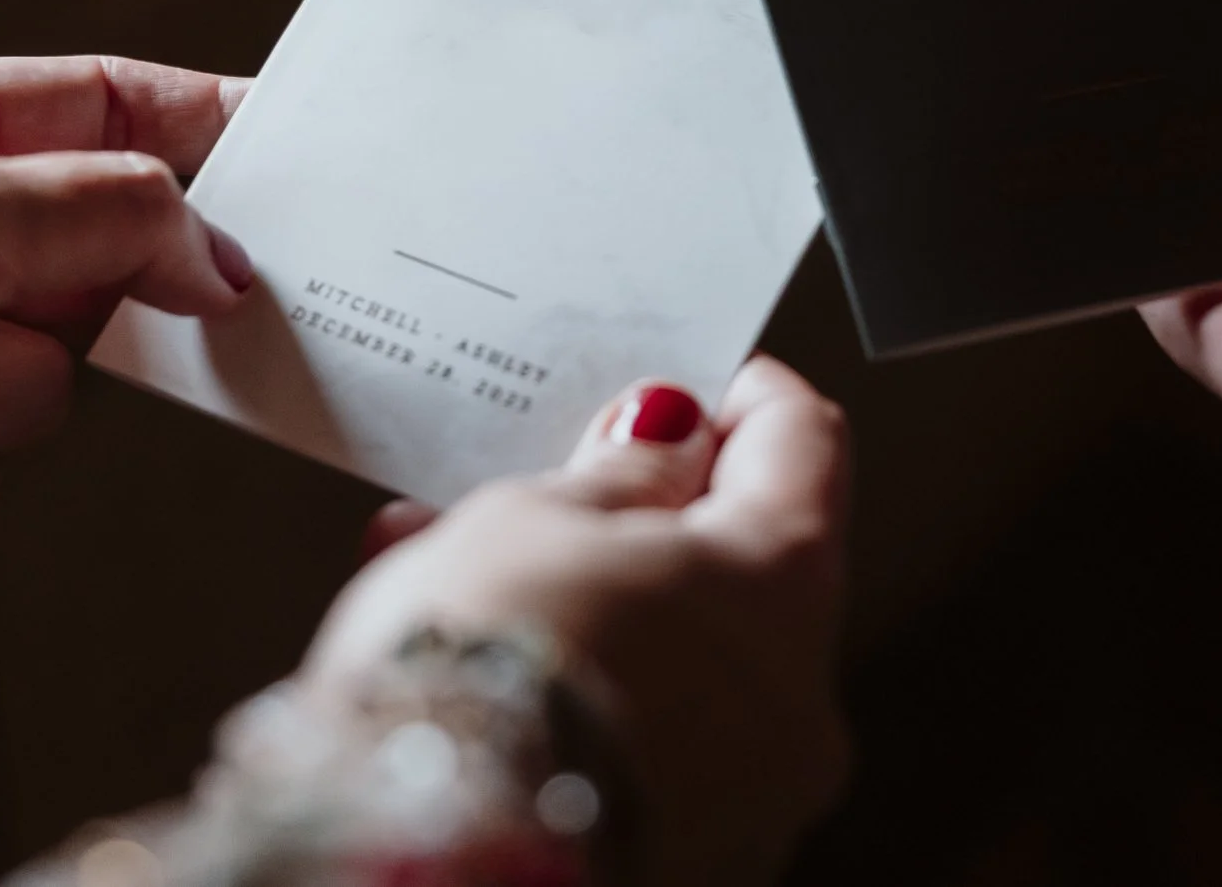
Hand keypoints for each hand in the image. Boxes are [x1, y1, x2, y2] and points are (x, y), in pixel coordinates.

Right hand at [304, 356, 850, 886]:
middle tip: (554, 484)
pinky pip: (647, 750)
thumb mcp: (528, 522)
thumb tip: (663, 443)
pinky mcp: (691, 862)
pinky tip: (482, 671)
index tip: (686, 382)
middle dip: (643, 521)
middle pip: (741, 569)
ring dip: (597, 611)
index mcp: (783, 588)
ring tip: (465, 574)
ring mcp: (751, 800)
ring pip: (682, 665)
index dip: (737, 397)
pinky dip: (585, 699)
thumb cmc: (477, 684)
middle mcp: (797, 703)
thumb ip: (616, 473)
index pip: (802, 445)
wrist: (419, 863)